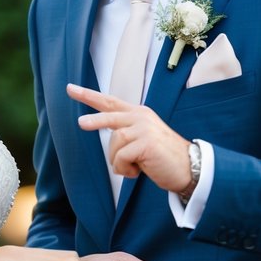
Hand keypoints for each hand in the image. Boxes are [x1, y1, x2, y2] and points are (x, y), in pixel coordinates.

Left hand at [67, 82, 192, 192]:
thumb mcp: (144, 140)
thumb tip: (110, 138)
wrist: (189, 168)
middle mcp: (141, 117)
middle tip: (81, 123)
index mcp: (139, 114)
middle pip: (109, 116)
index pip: (110, 102)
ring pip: (114, 144)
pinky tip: (138, 172)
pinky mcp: (146, 142)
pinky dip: (125, 169)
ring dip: (119, 162)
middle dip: (94, 121)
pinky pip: (121, 158)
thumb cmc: (163, 157)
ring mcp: (144, 128)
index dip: (89, 96)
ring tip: (134, 168)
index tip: (71, 89)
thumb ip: (127, 134)